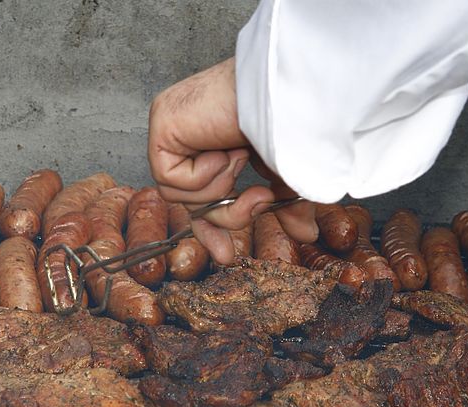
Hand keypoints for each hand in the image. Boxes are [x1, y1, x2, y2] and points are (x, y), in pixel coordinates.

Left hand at [148, 57, 317, 263]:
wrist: (289, 90)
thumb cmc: (292, 116)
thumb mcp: (287, 173)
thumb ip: (286, 203)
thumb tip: (305, 234)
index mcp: (215, 138)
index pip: (202, 192)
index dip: (213, 228)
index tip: (225, 255)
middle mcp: (190, 132)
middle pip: (192, 201)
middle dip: (222, 219)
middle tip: (253, 211)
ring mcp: (173, 127)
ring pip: (180, 195)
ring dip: (218, 187)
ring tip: (239, 159)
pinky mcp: (162, 124)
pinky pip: (169, 178)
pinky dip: (201, 174)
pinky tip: (221, 151)